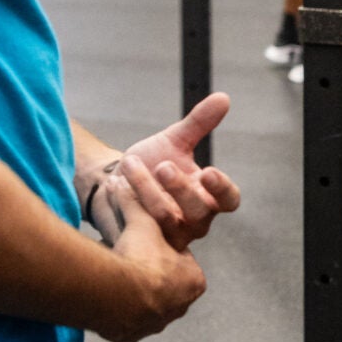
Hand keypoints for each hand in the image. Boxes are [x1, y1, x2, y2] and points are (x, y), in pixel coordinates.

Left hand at [88, 93, 240, 250]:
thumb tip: (223, 97)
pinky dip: (126, 202)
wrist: (113, 183)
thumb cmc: (150, 163)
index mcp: (207, 196)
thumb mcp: (174, 141)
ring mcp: (168, 235)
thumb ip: (198, 123)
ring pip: (165, 218)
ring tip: (128, 163)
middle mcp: (193, 220)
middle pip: (198, 212)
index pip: (228, 200)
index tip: (208, 171)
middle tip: (162, 165)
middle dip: (180, 188)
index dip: (222, 188)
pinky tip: (115, 183)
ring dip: (146, 189)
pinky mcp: (142, 243)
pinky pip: (138, 228)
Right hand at [89, 174, 207, 341]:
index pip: (179, 261)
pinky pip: (125, 322)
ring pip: (145, 305)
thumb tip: (122, 181)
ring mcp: (156, 324)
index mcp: (194, 281)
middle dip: (148, 273)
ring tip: (114, 277)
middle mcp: (180, 307)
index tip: (145, 244)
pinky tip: (104, 296)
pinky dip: (116, 311)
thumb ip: (136, 204)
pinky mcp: (132, 335)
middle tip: (128, 259)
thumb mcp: (142, 224)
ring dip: (132, 293)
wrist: (116, 294)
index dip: (161, 250)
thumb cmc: (137, 255)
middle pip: (164, 285)